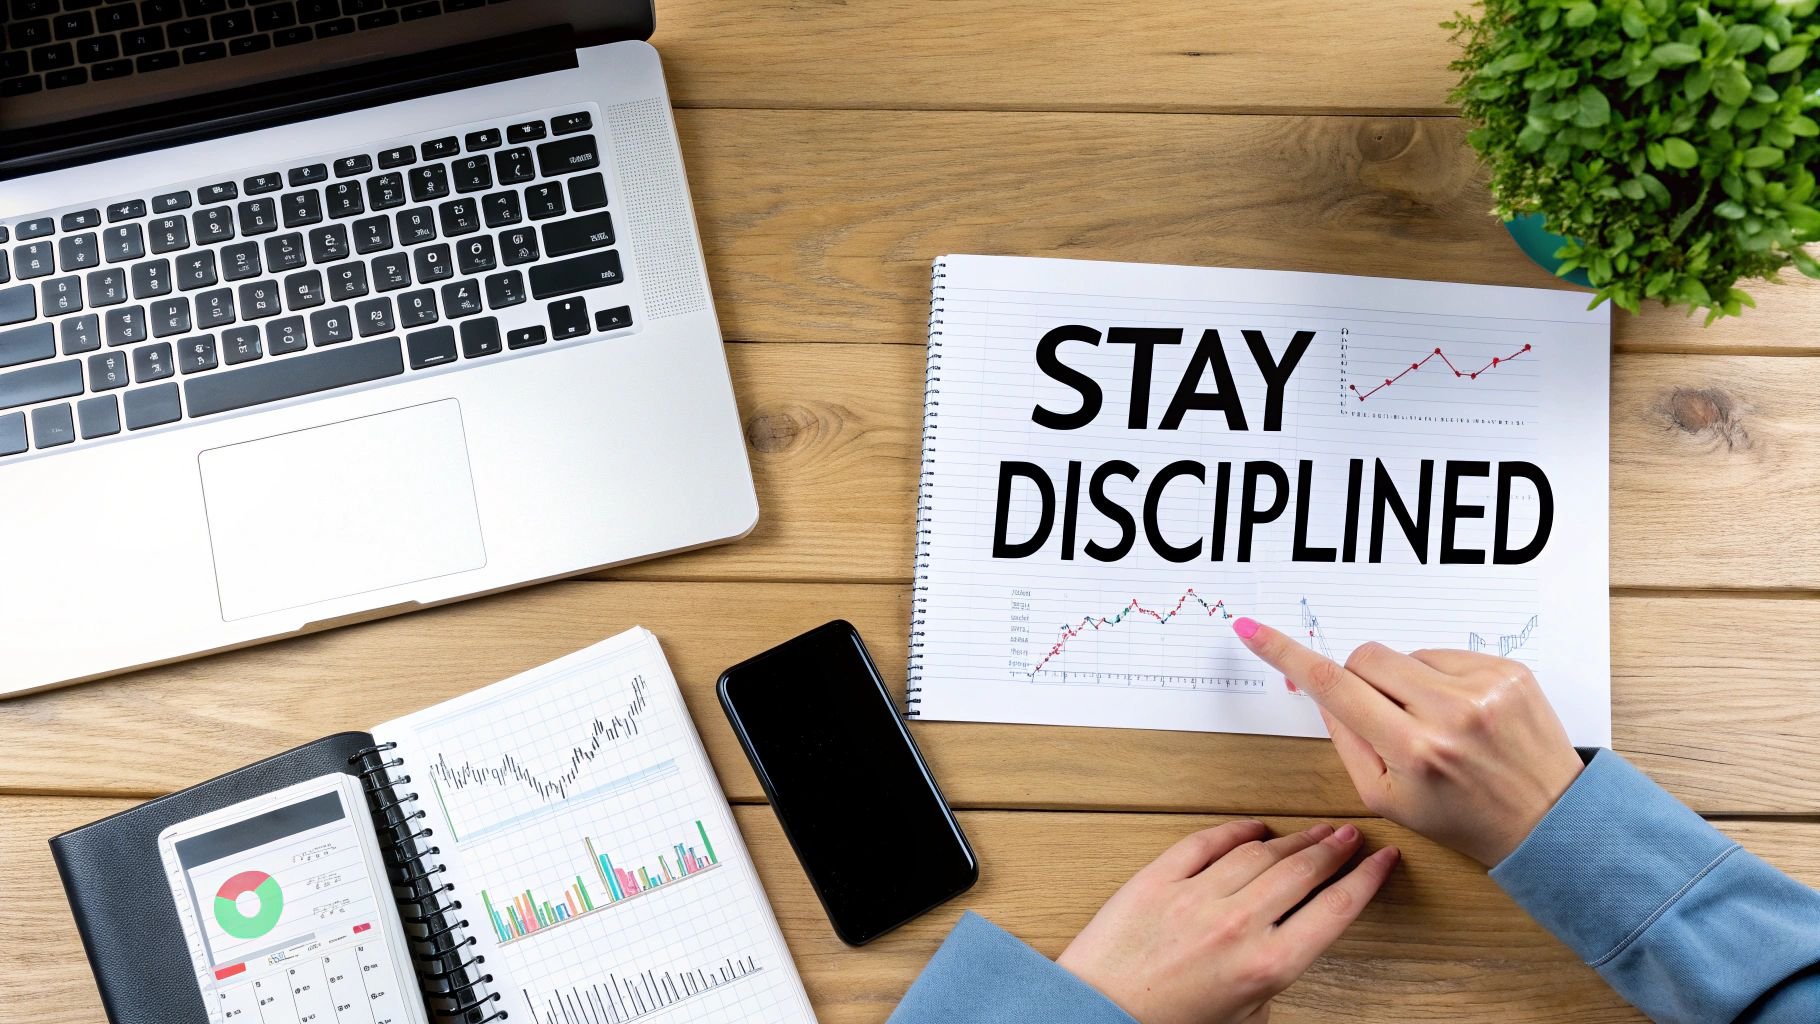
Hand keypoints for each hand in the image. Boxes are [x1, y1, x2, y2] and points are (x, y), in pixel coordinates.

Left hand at [1056, 819, 1397, 1023]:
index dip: (1366, 879)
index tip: (1381, 860)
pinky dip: (1235, 831)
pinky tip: (1253, 829)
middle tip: (1350, 837)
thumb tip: (1287, 935)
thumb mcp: (1245, 1016)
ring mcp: (1196, 897)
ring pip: (1261, 852)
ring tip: (1312, 832)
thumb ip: (1272, 974)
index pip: (1334, 909)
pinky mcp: (1158, 879)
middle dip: (1335, 849)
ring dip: (1294, 839)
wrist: (1098, 1014)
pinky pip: (1206, 842)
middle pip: (1303, 871)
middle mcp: (1236, 926)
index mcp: (1266, 966)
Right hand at [1231, 617, 1583, 866]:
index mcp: (1413, 750)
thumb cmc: (1461, 817)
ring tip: (1436, 724)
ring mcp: (1484, 686)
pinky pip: (1446, 654)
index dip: (1287, 656)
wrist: (1548, 819)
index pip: (1333, 687)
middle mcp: (1450, 712)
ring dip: (1407, 682)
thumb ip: (1347, 741)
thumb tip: (1321, 691)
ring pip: (1406, 654)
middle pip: (1367, 658)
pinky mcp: (1509, 669)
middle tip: (1384, 716)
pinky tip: (1463, 715)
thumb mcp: (1386, 799)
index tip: (1254, 631)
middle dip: (1361, 680)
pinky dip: (1443, 680)